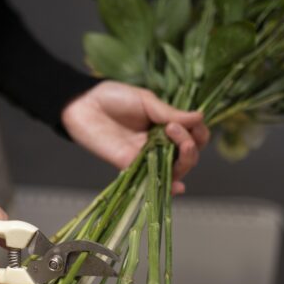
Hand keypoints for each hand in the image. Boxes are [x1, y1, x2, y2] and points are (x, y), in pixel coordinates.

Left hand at [61, 81, 209, 193]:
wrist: (83, 104)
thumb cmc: (113, 98)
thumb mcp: (146, 101)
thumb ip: (170, 112)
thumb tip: (200, 117)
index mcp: (166, 127)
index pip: (194, 137)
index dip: (199, 133)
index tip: (191, 122)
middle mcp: (159, 145)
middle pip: (188, 156)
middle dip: (191, 146)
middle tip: (174, 129)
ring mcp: (146, 157)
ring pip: (176, 169)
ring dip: (184, 160)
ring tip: (175, 141)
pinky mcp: (130, 166)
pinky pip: (152, 179)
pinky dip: (168, 185)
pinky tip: (178, 185)